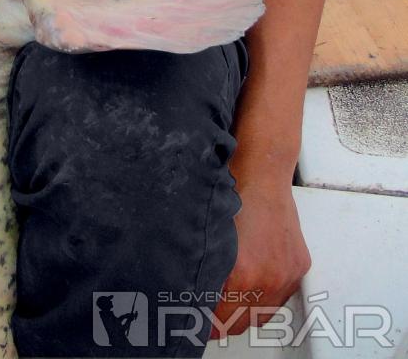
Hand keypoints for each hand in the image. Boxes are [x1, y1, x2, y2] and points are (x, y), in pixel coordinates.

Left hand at [209, 176, 310, 339]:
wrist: (261, 172)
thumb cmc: (233, 193)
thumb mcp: (209, 235)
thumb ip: (206, 270)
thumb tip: (196, 294)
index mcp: (241, 273)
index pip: (220, 319)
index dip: (205, 322)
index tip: (196, 318)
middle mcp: (267, 278)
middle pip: (242, 322)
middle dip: (224, 320)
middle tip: (209, 311)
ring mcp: (286, 274)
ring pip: (264, 314)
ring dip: (247, 311)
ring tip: (231, 300)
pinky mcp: (299, 267)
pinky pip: (281, 296)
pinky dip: (267, 295)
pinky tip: (254, 284)